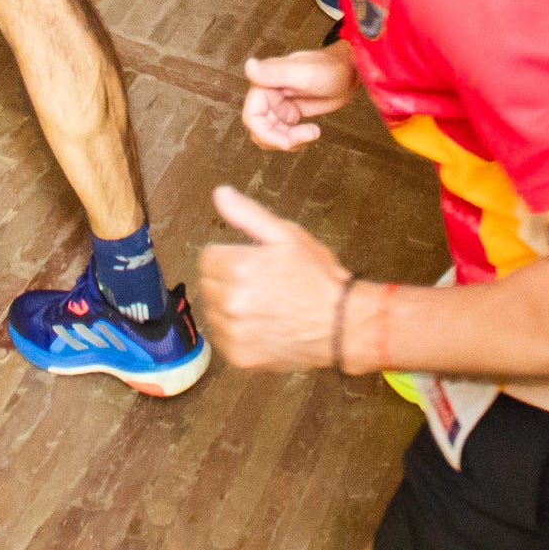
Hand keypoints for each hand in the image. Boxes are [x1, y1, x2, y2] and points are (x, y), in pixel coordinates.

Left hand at [195, 185, 353, 373]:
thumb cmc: (318, 278)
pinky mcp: (240, 356)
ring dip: (228, 305)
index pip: (206, 257)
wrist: (342, 324)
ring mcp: (234, 332)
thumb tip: (220, 193)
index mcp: (239, 267)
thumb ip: (248, 214)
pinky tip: (259, 324)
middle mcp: (232, 301)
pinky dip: (234, 331)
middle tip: (257, 281)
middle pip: (207, 284)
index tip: (248, 261)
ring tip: (260, 303)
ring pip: (212, 311)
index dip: (228, 255)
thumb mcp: (287, 235)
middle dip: (226, 279)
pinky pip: (222, 338)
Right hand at [240, 45, 360, 150]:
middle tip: (308, 136)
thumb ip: (276, 72)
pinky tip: (313, 132)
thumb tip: (249, 65)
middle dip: (280, 139)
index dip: (265, 134)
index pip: (252, 116)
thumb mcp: (304, 73)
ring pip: (271, 134)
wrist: (350, 71)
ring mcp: (278, 104)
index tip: (286, 143)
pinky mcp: (290, 112)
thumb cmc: (330, 68)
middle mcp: (268, 94)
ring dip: (289, 140)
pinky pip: (282, 133)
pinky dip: (295, 138)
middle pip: (261, 129)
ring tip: (313, 133)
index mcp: (265, 83)